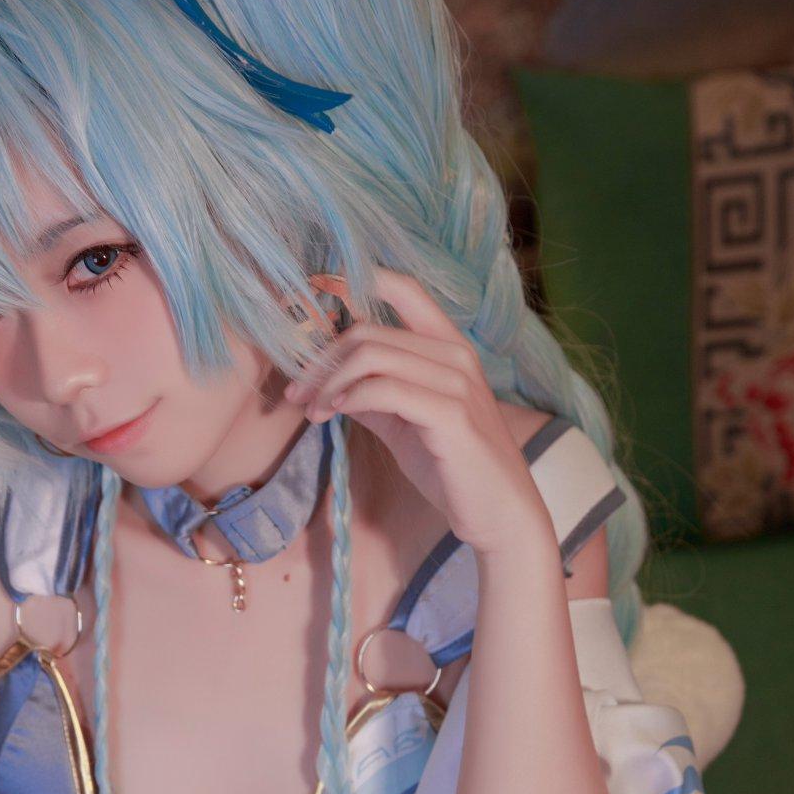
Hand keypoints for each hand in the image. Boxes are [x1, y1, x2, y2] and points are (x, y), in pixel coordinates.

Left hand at [284, 267, 552, 559]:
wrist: (497, 513)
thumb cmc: (453, 468)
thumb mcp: (405, 424)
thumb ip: (374, 396)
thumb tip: (329, 382)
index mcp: (448, 345)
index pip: (403, 288)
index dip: (353, 280)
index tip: (312, 290)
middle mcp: (455, 353)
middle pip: (369, 331)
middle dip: (321, 360)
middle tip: (296, 391)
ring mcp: (455, 380)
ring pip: (371, 355)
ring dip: (329, 382)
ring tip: (311, 410)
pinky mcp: (449, 412)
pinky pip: (383, 390)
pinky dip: (348, 398)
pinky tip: (331, 414)